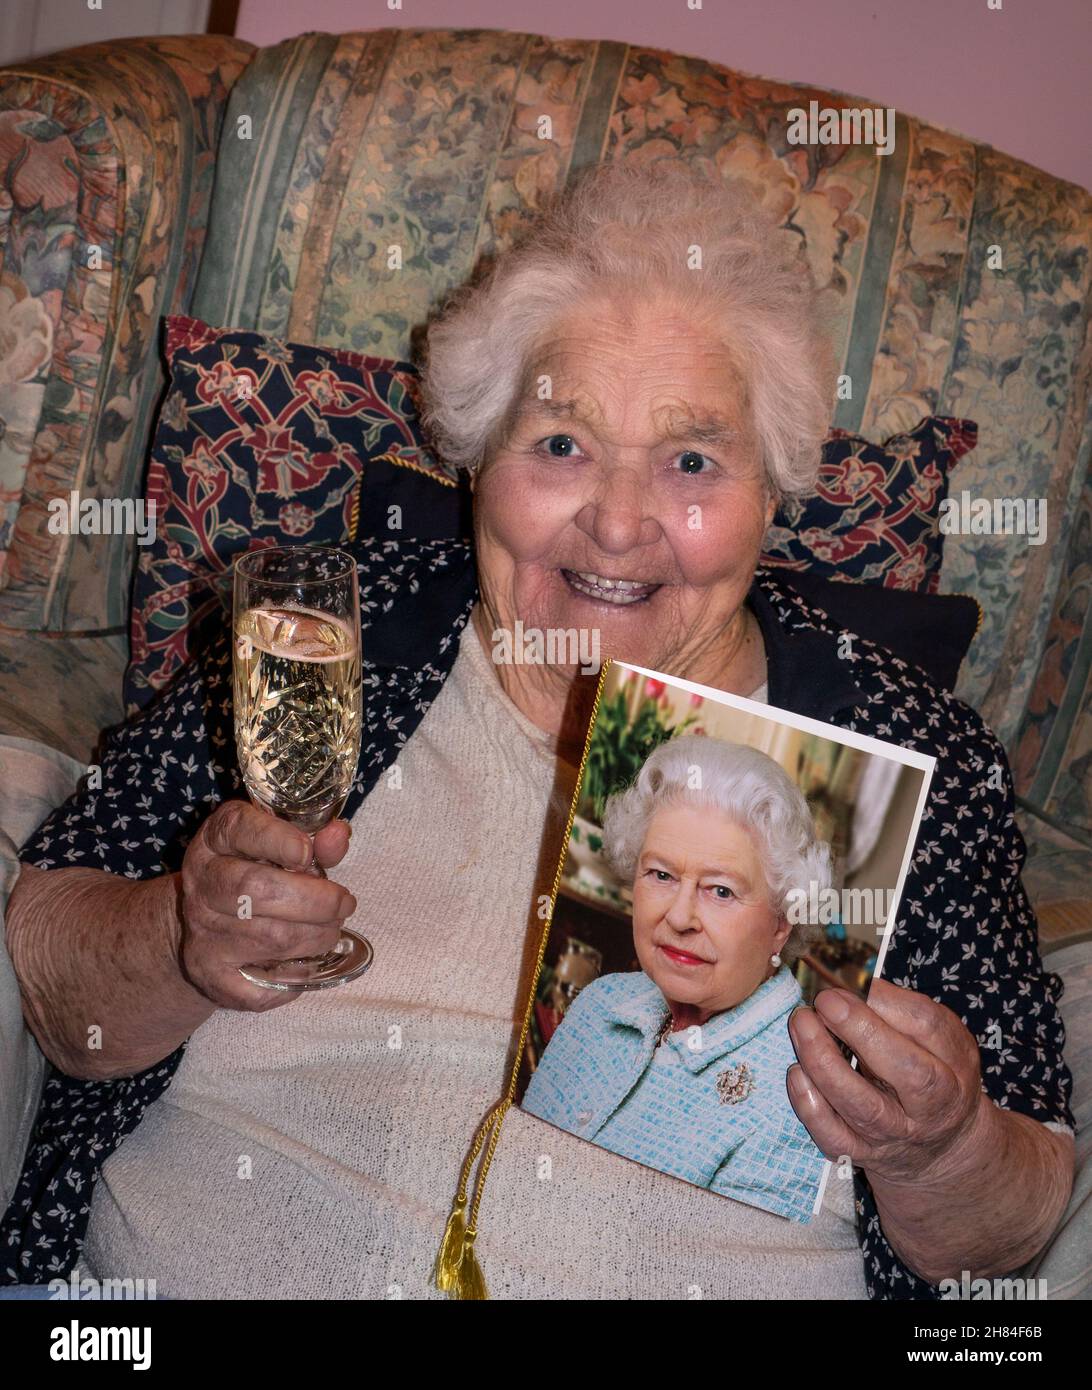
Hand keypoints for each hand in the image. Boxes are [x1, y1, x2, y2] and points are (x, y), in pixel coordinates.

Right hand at [179, 800, 355, 1010]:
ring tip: (331, 930)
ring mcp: (201, 932)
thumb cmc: (257, 875)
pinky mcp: (209, 974)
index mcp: (216, 840)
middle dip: (316, 900)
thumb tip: (339, 836)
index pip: (239, 829)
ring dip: (316, 936)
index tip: (308, 854)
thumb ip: (314, 839)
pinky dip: (294, 977)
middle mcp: (201, 884)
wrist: (205, 924)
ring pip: (269, 938)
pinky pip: (260, 985)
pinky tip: (305, 963)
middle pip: (256, 890)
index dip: (278, 840)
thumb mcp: (280, 847)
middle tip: (344, 904)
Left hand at [786, 978, 990, 1186]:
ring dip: (824, 1061)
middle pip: (905, 1073)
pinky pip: (832, 1136)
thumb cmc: (935, 1077)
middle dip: (862, 1031)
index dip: (891, 1003)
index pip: (929, 1031)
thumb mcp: (941, 1044)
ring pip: (860, 1105)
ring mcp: (891, 1136)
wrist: (939, 1148)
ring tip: (802, 1023)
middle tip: (826, 1000)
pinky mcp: (858, 1154)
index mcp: (951, 1069)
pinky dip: (809, 1104)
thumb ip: (909, 1014)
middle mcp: (927, 1109)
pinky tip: (796, 1071)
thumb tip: (864, 988)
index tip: (859, 983)